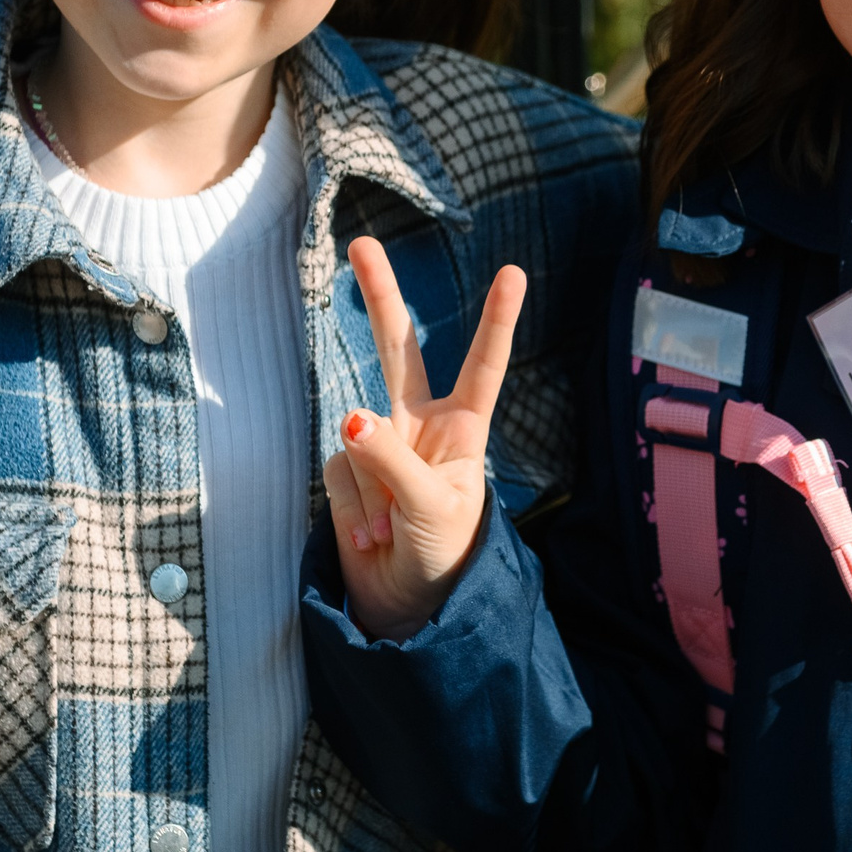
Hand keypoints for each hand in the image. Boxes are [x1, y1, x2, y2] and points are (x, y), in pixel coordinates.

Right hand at [322, 236, 524, 640]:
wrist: (406, 607)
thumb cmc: (443, 558)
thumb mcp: (432, 512)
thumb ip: (392, 463)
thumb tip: (349, 417)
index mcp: (463, 431)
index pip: (482, 367)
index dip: (496, 321)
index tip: (513, 272)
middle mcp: (419, 427)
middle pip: (397, 350)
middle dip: (379, 297)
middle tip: (361, 244)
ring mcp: (377, 445)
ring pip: (356, 436)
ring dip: (372, 495)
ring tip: (392, 534)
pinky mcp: (345, 470)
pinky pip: (338, 473)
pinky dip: (352, 511)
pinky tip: (370, 537)